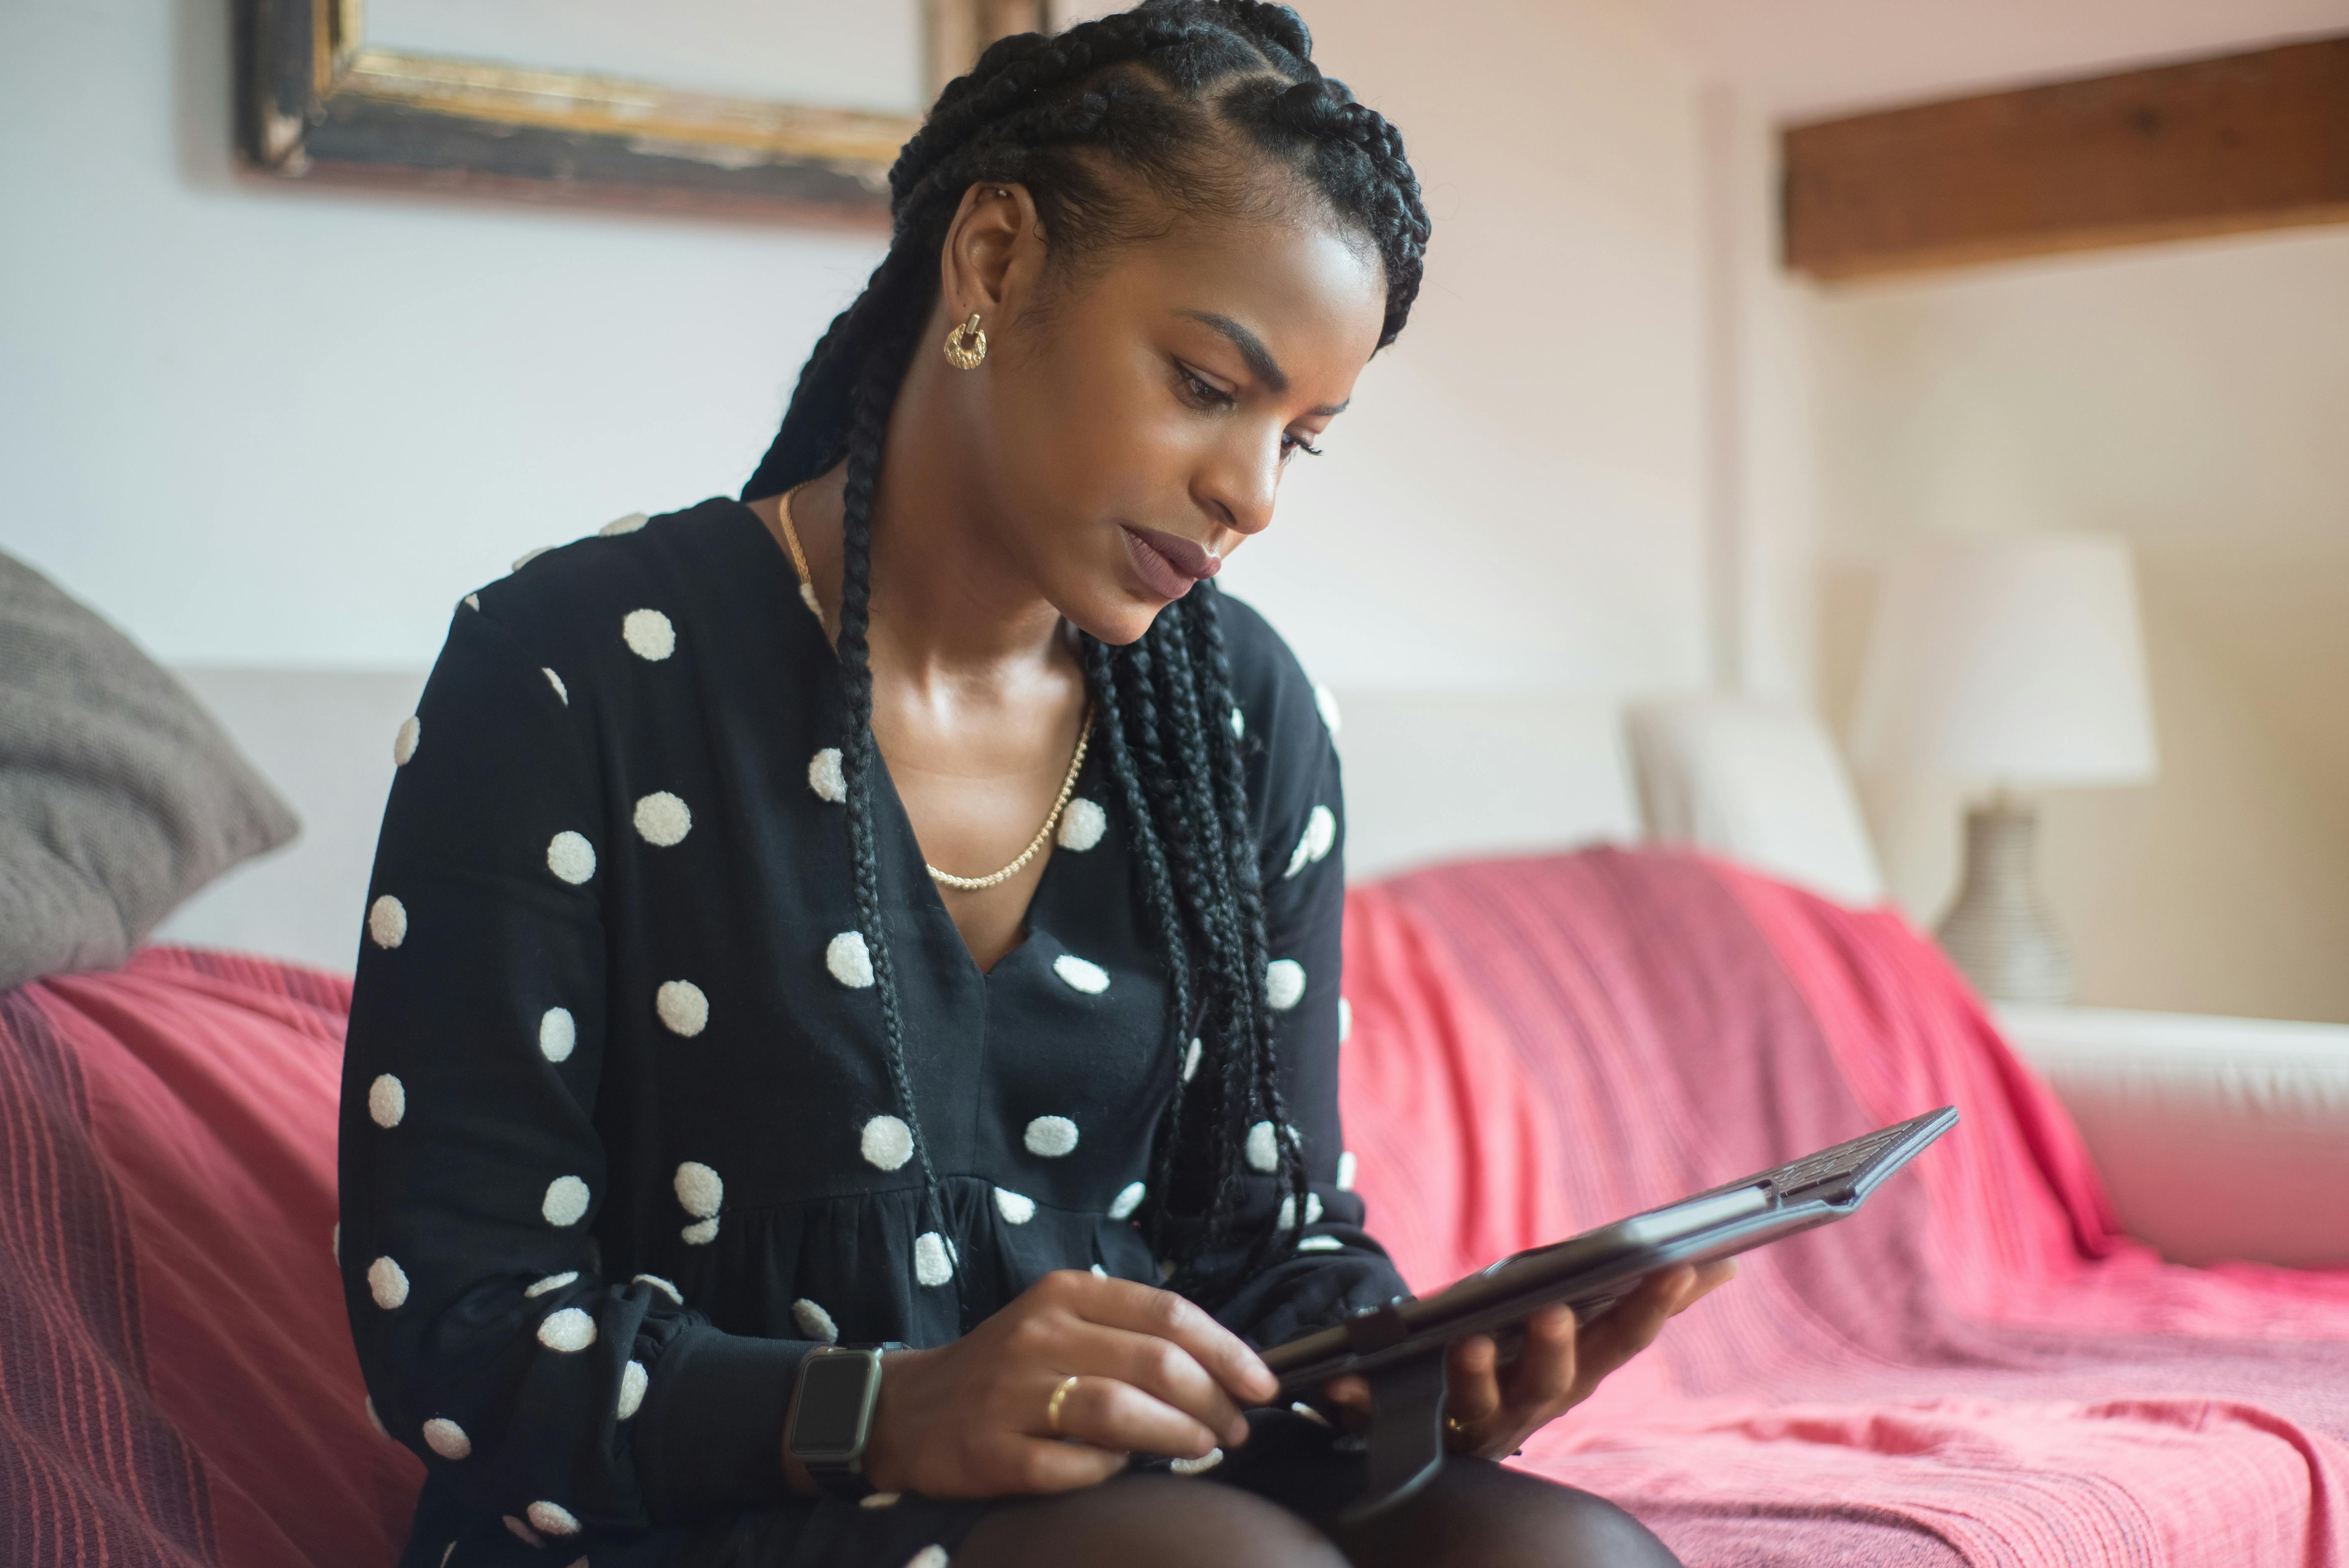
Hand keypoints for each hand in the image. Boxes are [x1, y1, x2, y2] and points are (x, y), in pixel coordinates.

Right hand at [836, 1269, 1277, 1498]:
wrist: (908, 1407)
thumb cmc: (1008, 1367)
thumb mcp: (1063, 1324)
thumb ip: (1129, 1336)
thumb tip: (1220, 1370)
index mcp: (1065, 1293)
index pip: (1166, 1312)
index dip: (1226, 1350)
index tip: (1262, 1383)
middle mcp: (1039, 1334)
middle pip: (1152, 1362)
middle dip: (1212, 1399)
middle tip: (1236, 1427)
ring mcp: (1011, 1393)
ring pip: (1116, 1409)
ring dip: (1175, 1434)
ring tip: (1203, 1447)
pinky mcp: (990, 1449)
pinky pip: (1068, 1465)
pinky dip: (1107, 1471)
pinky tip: (1122, 1472)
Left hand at [1321, 1259, 1734, 1459]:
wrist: (1442, 1431)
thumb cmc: (1523, 1361)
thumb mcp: (1585, 1335)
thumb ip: (1646, 1302)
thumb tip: (1725, 1262)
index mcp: (1576, 1373)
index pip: (1621, 1341)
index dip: (1652, 1309)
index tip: (1678, 1268)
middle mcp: (1530, 1404)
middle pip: (1553, 1381)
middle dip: (1556, 1348)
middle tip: (1554, 1312)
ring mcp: (1470, 1420)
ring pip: (1477, 1404)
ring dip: (1475, 1375)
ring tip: (1468, 1343)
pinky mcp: (1405, 1425)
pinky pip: (1379, 1415)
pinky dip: (1360, 1398)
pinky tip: (1338, 1381)